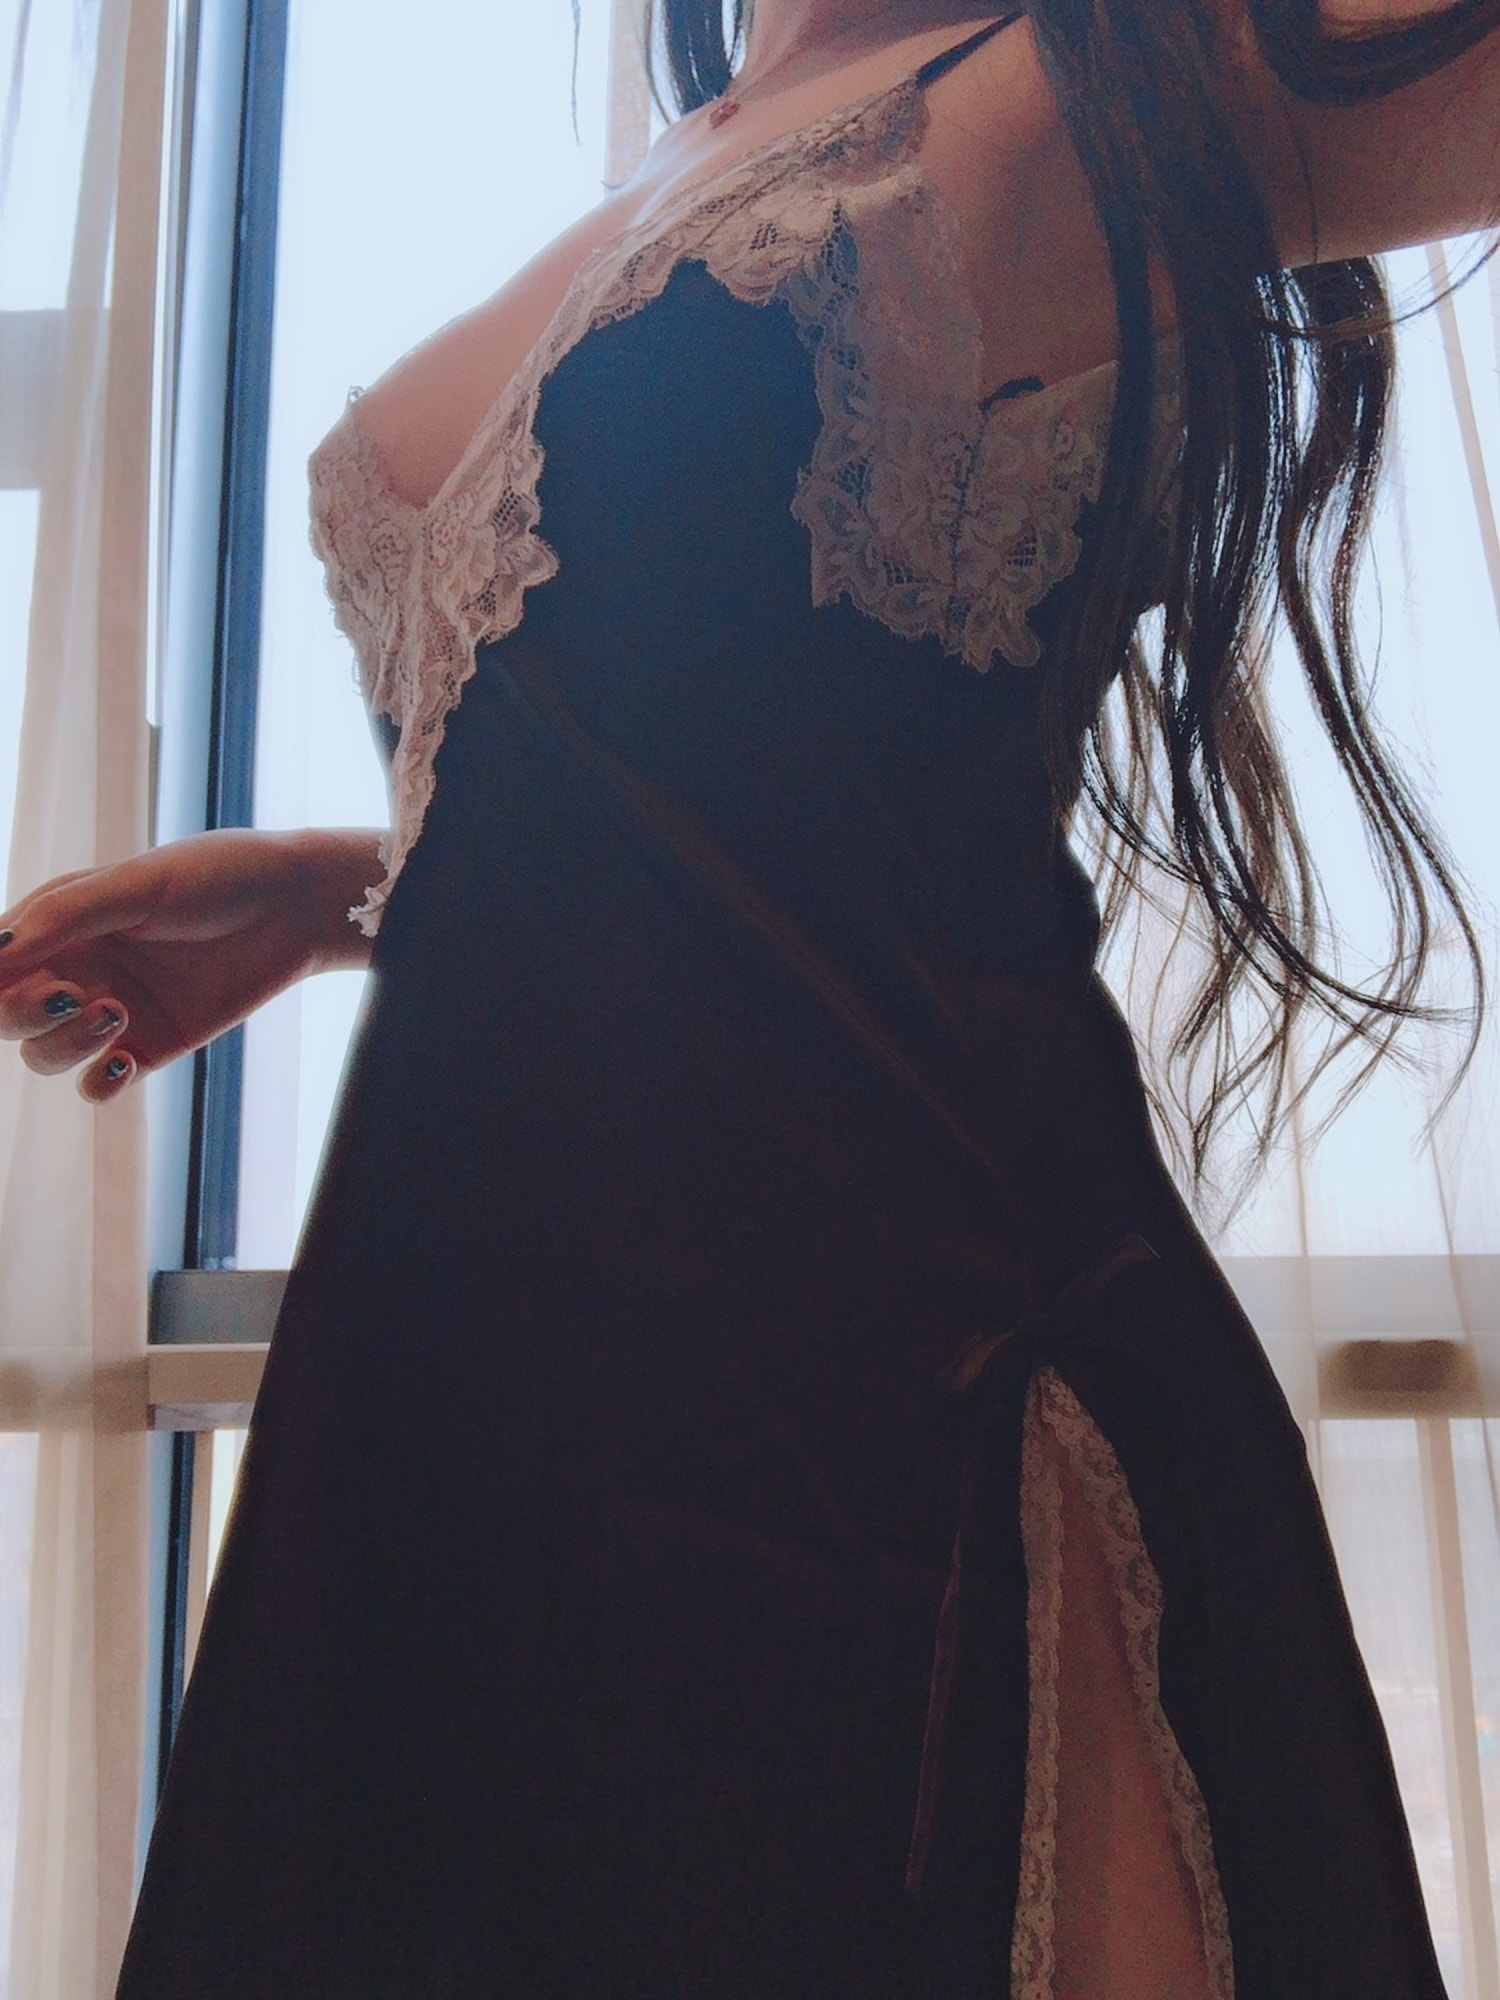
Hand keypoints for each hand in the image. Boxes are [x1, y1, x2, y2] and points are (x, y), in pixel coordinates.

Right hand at [0, 828, 380, 1100]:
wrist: (296, 904)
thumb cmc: (216, 876)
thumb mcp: (136, 885)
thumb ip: (63, 916)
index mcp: (58, 922)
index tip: (7, 985)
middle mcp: (77, 967)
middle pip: (9, 1016)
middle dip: (23, 1014)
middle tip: (71, 996)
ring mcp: (111, 1010)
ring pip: (47, 1054)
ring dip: (65, 1044)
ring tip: (117, 1011)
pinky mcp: (151, 1045)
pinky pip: (100, 1082)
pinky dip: (98, 1083)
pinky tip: (123, 1063)